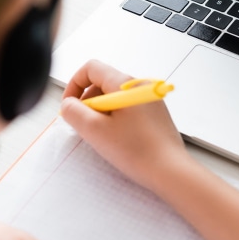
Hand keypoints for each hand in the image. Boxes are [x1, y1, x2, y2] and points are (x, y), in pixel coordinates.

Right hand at [59, 60, 193, 190]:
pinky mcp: (154, 114)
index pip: (91, 68)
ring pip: (114, 97)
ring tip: (101, 135)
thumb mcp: (94, 130)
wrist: (170, 171)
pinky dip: (115, 118)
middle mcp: (139, 86)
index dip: (74, 84)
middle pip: (102, 82)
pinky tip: (117, 139)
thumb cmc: (137, 151)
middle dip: (87, 101)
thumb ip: (74, 112)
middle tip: (83, 125)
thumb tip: (68, 104)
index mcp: (125, 83)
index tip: (69, 105)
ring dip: (101, 112)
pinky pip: (127, 108)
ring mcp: (149, 99)